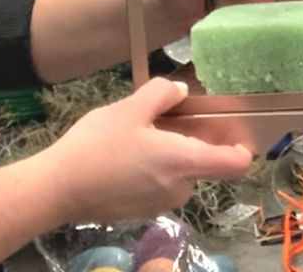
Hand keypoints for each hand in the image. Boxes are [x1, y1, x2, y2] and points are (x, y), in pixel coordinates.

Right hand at [42, 78, 251, 223]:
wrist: (61, 187)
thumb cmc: (98, 145)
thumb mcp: (129, 108)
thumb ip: (160, 95)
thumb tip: (180, 92)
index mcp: (182, 161)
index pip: (232, 164)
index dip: (240, 149)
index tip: (233, 134)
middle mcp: (179, 187)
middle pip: (199, 163)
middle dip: (184, 140)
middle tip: (154, 120)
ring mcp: (160, 203)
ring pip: (176, 173)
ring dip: (165, 154)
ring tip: (130, 136)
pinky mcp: (142, 210)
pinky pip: (158, 184)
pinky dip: (149, 169)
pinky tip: (120, 156)